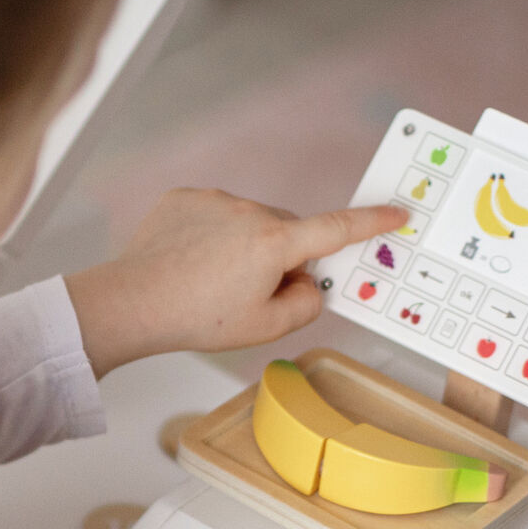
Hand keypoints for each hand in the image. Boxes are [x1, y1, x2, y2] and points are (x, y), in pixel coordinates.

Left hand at [66, 189, 407, 377]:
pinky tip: (190, 265)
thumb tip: (310, 283)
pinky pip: (214, 216)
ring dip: (244, 247)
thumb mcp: (264, 329)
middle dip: (282, 259)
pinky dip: (211, 237)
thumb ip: (305, 305)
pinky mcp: (184, 199)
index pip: (337, 229)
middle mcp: (250, 211)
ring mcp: (215, 201)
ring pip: (249, 223)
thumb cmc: (195, 318)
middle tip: (252, 297)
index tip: (396, 213)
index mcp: (276, 243)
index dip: (371, 223)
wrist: (131, 303)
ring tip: (211, 284)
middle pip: (287, 233)